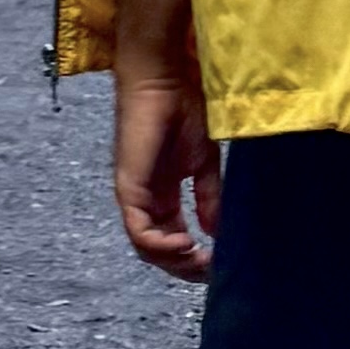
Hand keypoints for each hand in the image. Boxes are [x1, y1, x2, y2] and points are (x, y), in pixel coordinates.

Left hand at [110, 0, 220, 283]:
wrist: (164, 76)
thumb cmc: (183, 106)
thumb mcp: (204, 161)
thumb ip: (209, 196)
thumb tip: (217, 231)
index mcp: (162, 194)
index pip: (171, 239)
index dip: (193, 258)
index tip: (220, 264)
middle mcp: (144, 199)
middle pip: (157, 251)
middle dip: (185, 267)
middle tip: (212, 273)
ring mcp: (134, 194)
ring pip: (146, 247)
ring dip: (175, 261)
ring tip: (202, 262)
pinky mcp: (129, 186)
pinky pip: (140, 230)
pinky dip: (162, 245)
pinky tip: (188, 244)